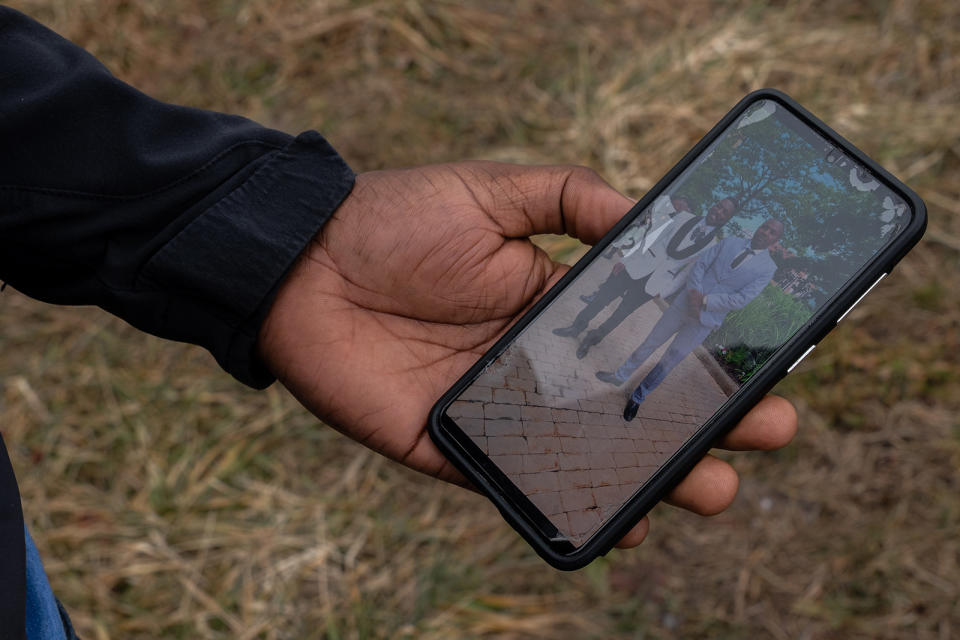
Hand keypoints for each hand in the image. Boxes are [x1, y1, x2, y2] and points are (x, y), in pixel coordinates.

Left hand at [258, 162, 797, 548]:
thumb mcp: (491, 192)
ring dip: (653, 474)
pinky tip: (622, 521)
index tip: (756, 357)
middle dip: (698, 419)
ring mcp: (499, 407)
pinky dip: (567, 505)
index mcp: (551, 305)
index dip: (697, 350)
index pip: (640, 336)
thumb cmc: (394, 223)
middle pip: (630, 402)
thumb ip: (567, 198)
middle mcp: (535, 361)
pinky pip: (517, 484)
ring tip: (713, 487)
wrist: (303, 265)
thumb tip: (643, 218)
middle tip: (763, 429)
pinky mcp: (455, 445)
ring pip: (588, 451)